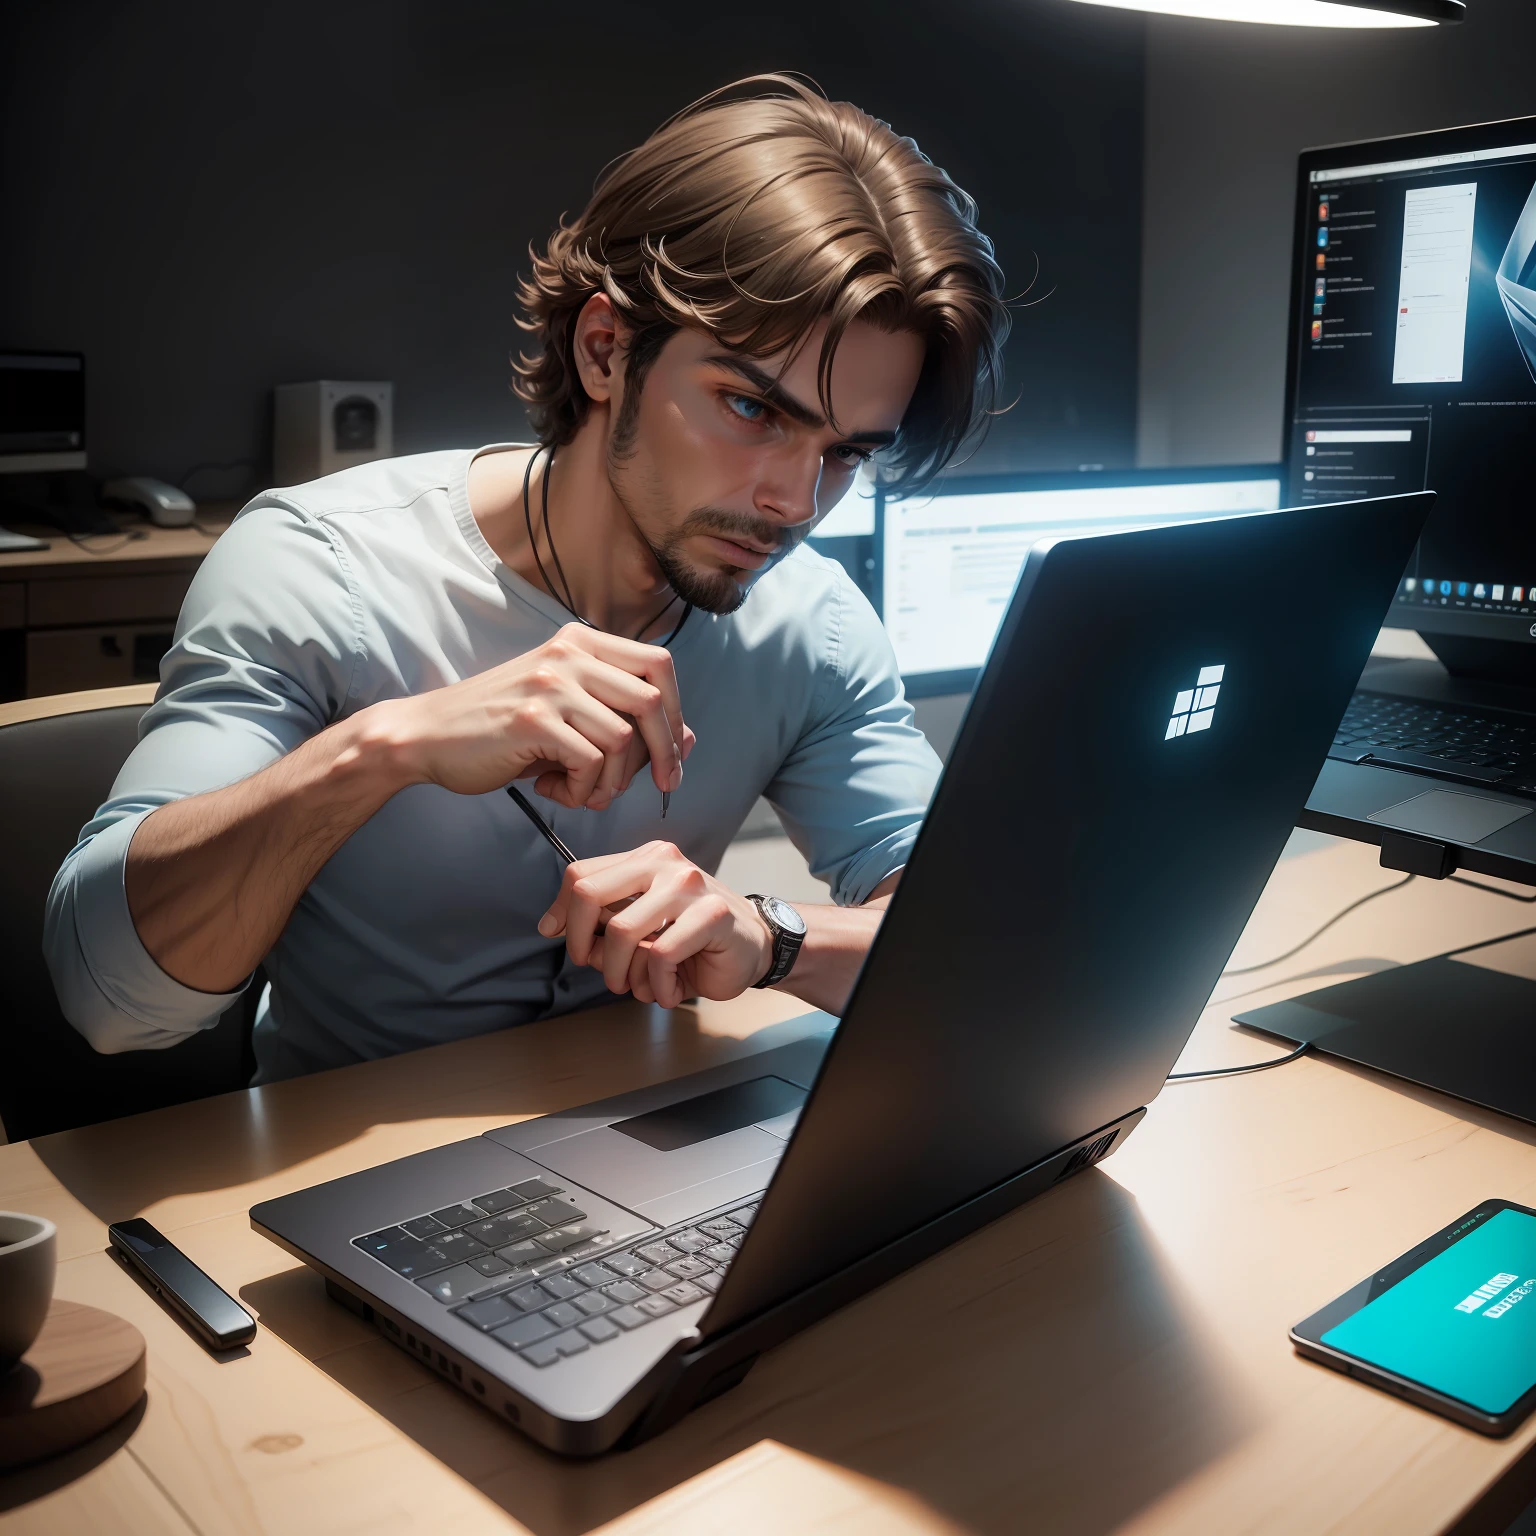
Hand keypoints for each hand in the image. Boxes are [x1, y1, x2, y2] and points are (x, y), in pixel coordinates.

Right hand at [374, 624, 693, 809]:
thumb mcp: (568, 713)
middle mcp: (568, 656)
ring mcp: (550, 685)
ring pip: (622, 740)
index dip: (676, 712)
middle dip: (664, 753)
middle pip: (650, 702)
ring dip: (613, 781)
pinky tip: (554, 789)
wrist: (428, 737)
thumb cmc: (500, 729)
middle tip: (663, 785)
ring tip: (584, 792)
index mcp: (581, 643)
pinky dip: (582, 790)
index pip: (659, 665)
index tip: (674, 753)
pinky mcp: (532, 720)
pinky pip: (589, 763)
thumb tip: (688, 740)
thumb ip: (624, 719)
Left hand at [538, 842, 772, 1007]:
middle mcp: (665, 863)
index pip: (581, 874)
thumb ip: (603, 919)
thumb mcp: (642, 922)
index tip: (556, 936)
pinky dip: (658, 986)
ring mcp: (689, 886)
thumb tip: (550, 925)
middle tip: (597, 969)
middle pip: (589, 893)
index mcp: (645, 859)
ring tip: (639, 987)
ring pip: (621, 931)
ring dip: (620, 974)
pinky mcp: (712, 915)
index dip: (561, 911)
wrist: (755, 947)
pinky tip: (670, 990)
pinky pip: (660, 957)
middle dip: (581, 943)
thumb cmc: (695, 938)